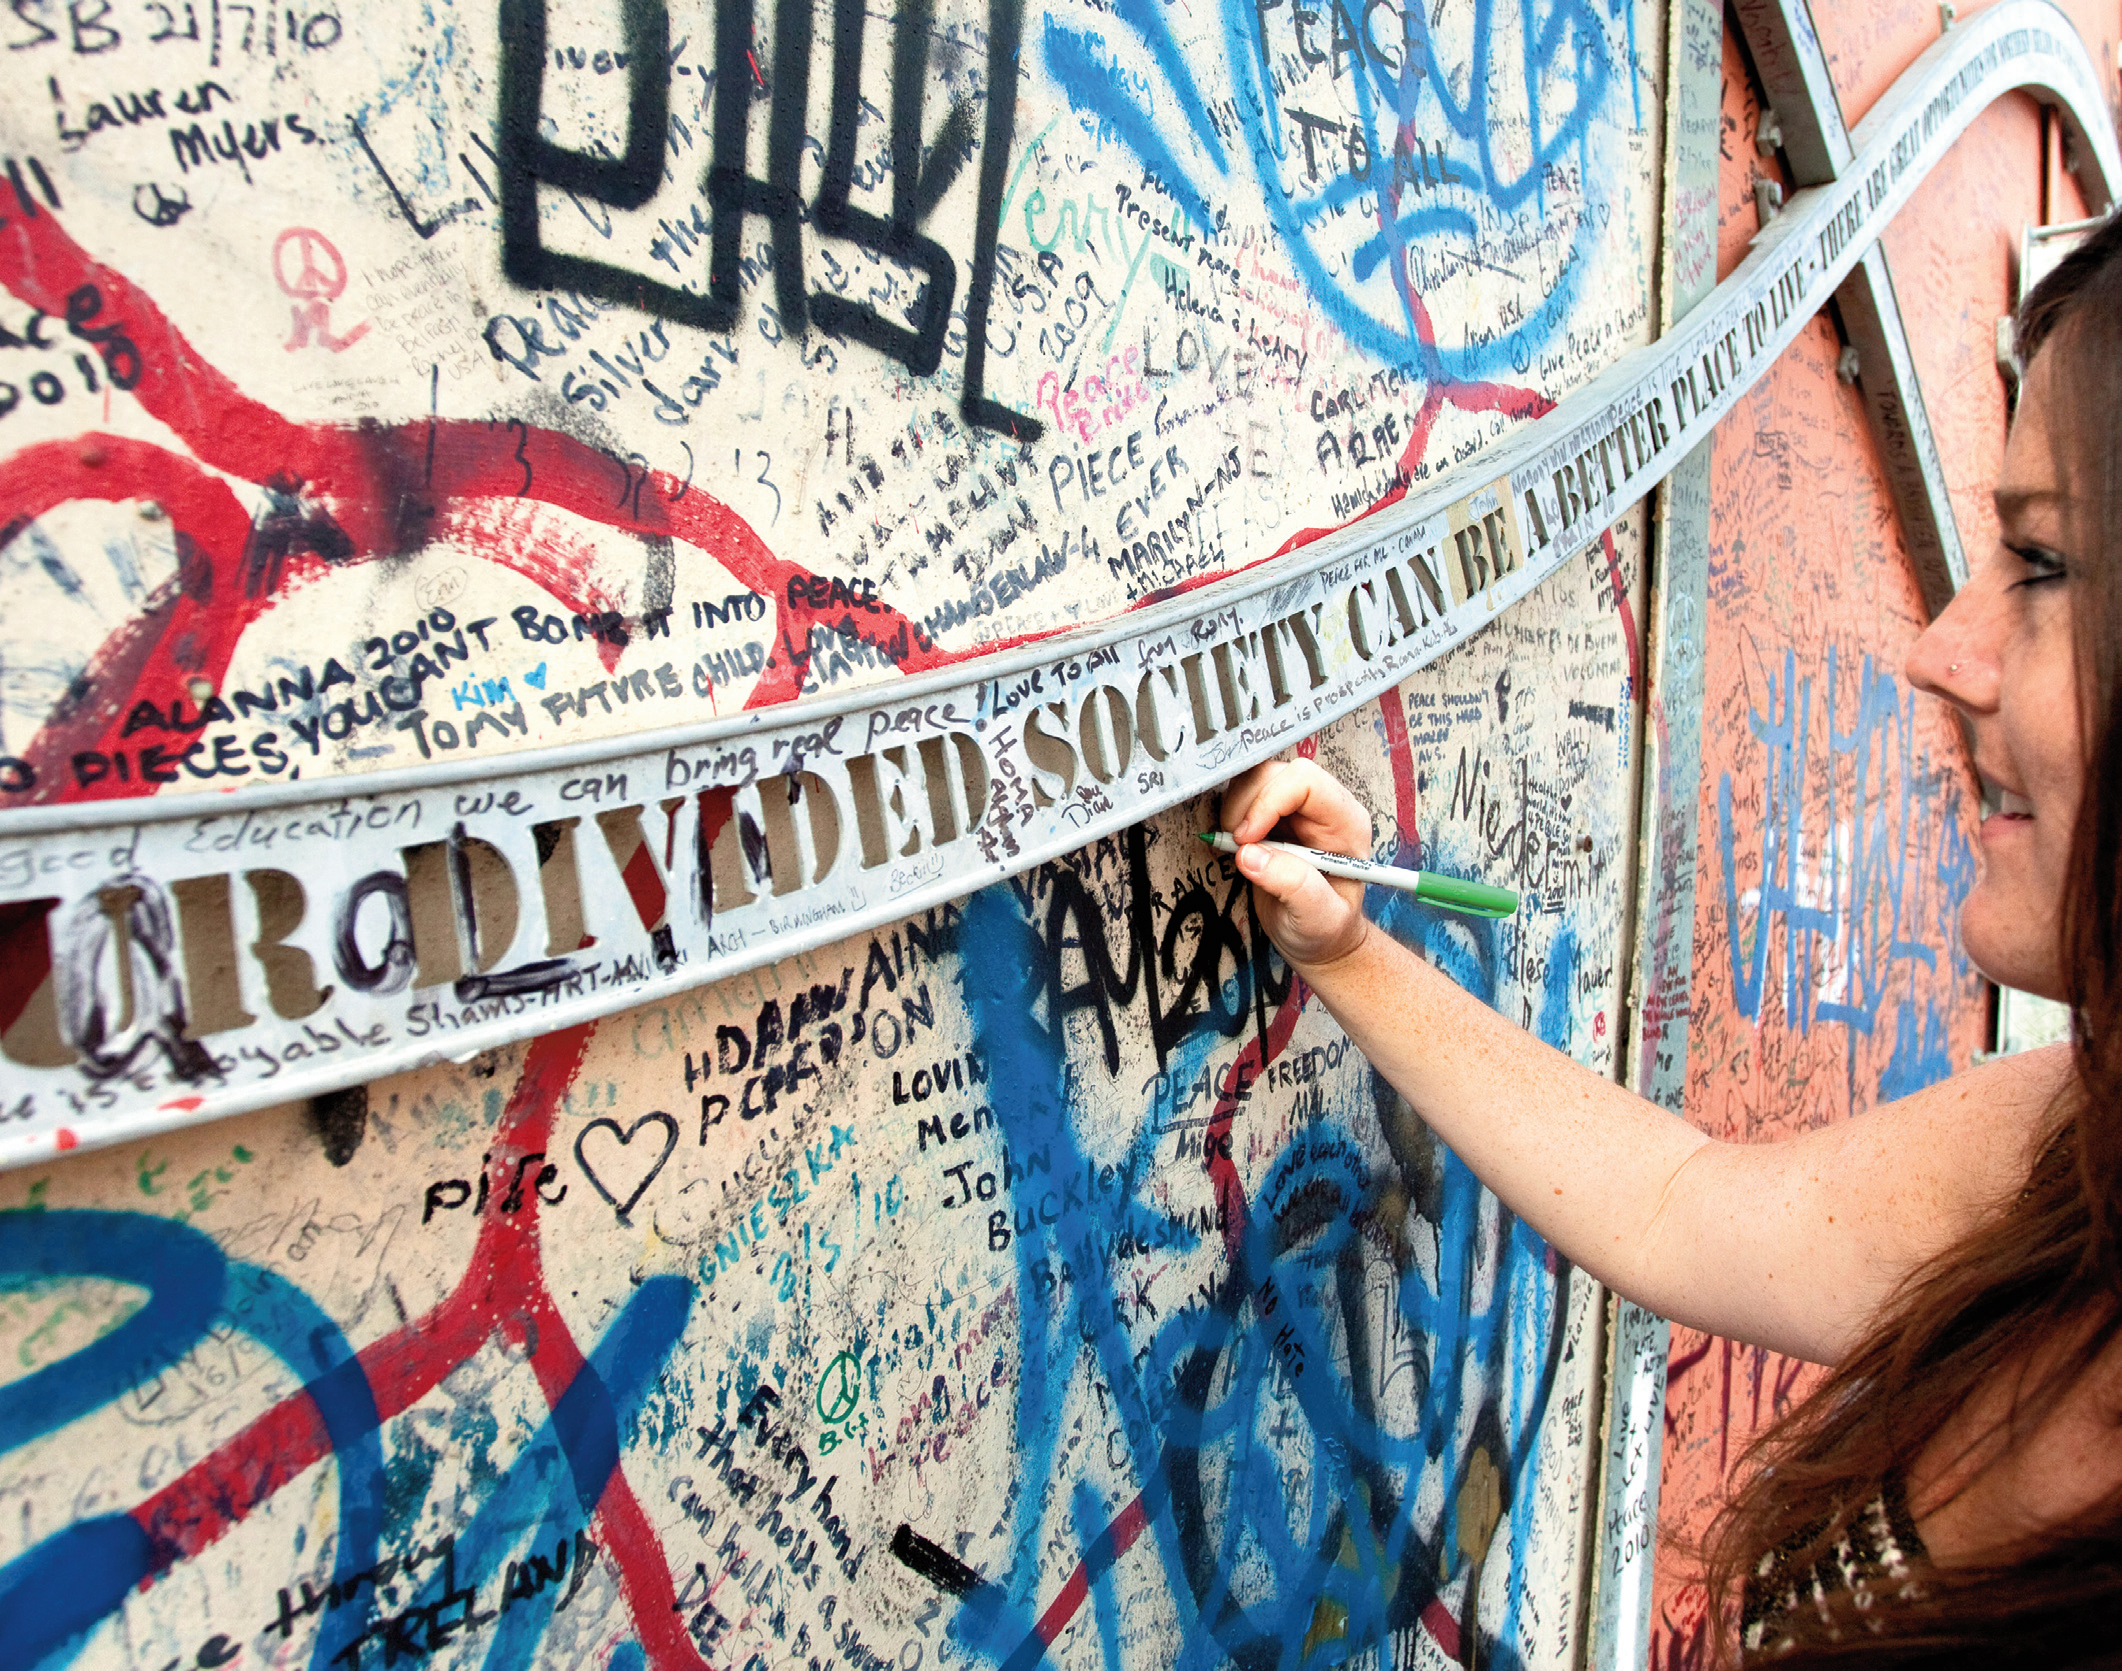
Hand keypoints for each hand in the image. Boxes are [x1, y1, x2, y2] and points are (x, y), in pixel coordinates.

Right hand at [1219, 757, 1372, 969]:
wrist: (1319, 939)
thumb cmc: (1326, 929)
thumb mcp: (1318, 919)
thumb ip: (1293, 886)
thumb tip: (1250, 855)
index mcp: (1345, 823)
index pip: (1306, 781)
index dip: (1269, 802)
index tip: (1246, 839)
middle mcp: (1323, 807)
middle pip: (1276, 773)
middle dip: (1246, 806)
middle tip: (1237, 846)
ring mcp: (1297, 809)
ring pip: (1255, 778)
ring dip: (1235, 809)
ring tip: (1238, 848)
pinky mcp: (1274, 815)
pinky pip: (1244, 794)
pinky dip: (1230, 814)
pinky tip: (1237, 845)